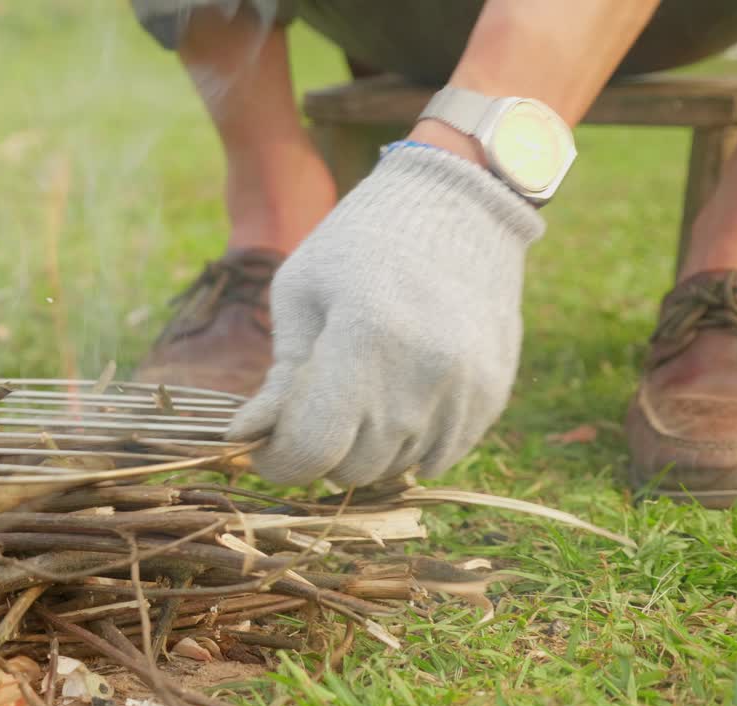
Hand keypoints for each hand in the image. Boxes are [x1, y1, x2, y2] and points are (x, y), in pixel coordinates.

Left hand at [227, 144, 544, 485]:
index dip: (278, 460)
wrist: (460, 205)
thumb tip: (246, 437)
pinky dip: (405, 444)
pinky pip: (435, 457)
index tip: (263, 444)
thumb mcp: (301, 292)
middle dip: (318, 451)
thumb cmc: (360, 241)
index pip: (312, 449)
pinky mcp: (491, 396)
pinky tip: (392, 399)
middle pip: (352, 468)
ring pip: (394, 469)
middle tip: (307, 413)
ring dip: (362, 450)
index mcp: (367, 338)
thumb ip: (280, 374)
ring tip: (352, 397)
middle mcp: (424, 374)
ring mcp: (465, 390)